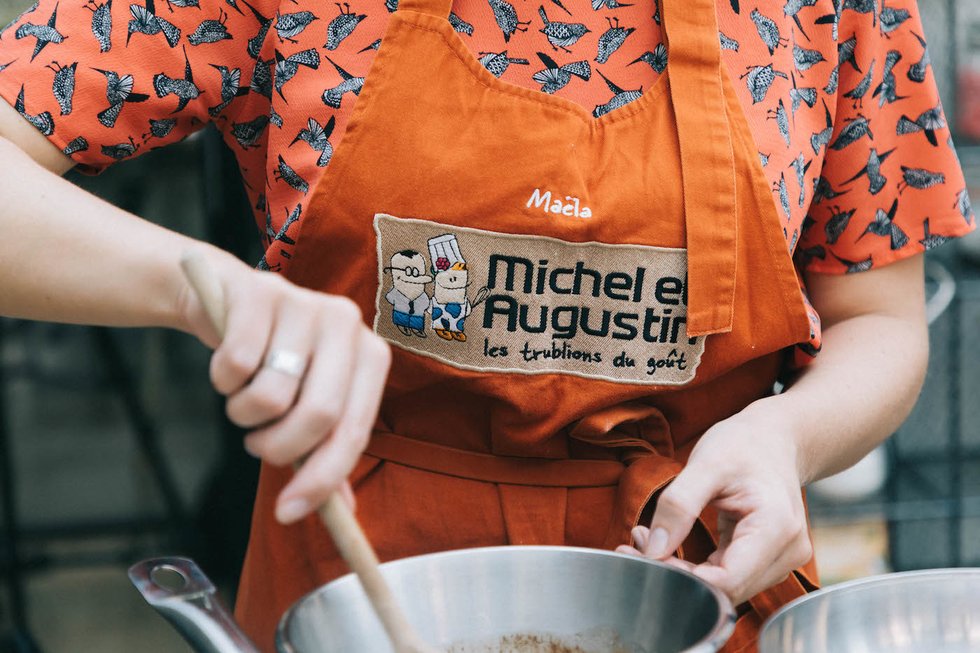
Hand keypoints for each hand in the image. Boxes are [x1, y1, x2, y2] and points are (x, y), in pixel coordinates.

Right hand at [178, 254, 390, 523]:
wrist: (229, 300)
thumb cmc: (278, 360)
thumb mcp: (308, 402)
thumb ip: (326, 453)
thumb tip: (343, 515)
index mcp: (370, 355)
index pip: (353, 431)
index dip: (321, 478)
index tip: (287, 513)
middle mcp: (347, 324)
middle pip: (318, 415)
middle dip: (277, 448)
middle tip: (257, 444)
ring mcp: (305, 303)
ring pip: (270, 396)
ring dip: (244, 414)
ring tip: (244, 397)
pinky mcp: (259, 293)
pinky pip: (235, 365)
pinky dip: (222, 381)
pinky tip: (228, 366)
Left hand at [615, 403, 812, 605]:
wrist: (773, 439)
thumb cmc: (743, 445)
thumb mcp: (705, 463)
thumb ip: (678, 506)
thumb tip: (653, 551)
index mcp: (776, 527)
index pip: (727, 580)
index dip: (682, 577)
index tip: (643, 555)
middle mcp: (786, 551)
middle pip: (724, 589)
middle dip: (676, 573)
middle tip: (635, 544)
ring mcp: (780, 559)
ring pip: (723, 588)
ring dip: (682, 571)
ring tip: (646, 537)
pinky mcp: (766, 561)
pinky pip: (726, 576)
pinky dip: (694, 566)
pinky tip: (667, 543)